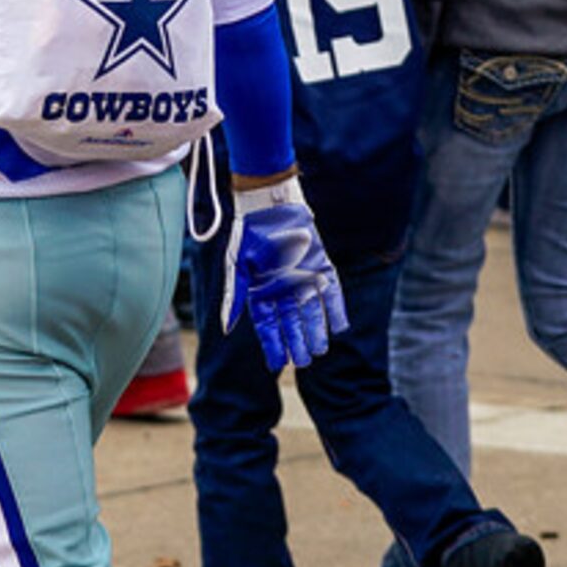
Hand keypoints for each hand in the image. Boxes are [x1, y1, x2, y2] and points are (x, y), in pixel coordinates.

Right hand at [224, 180, 347, 370]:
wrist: (270, 203)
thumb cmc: (249, 234)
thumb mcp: (238, 268)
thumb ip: (235, 298)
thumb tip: (226, 328)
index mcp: (261, 292)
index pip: (267, 325)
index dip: (273, 344)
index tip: (277, 364)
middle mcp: (283, 289)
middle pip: (291, 322)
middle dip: (297, 342)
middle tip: (304, 361)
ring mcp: (303, 278)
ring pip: (311, 311)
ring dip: (316, 330)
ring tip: (320, 350)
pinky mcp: (321, 266)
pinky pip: (331, 291)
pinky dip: (335, 308)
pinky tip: (339, 326)